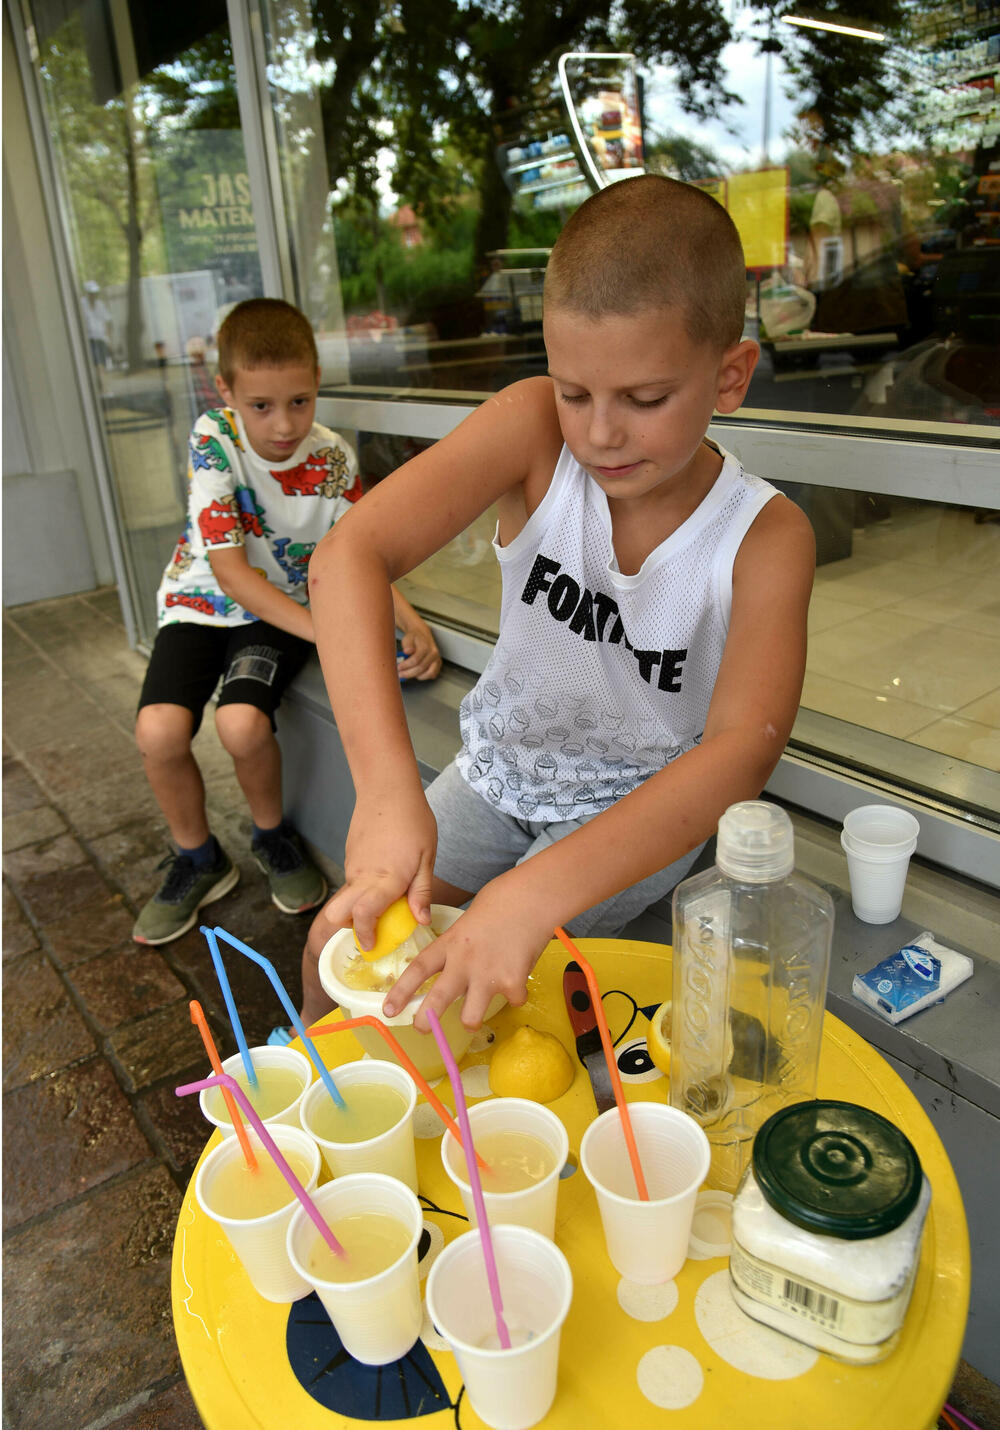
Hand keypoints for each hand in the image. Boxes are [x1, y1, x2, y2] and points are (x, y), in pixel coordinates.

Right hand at [312, 784, 437, 950]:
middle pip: (338, 913)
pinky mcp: (350, 855)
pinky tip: (383, 872)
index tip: (372, 945)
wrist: (387, 788)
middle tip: (372, 928)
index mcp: (386, 879)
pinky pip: (351, 880)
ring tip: (386, 896)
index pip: (365, 916)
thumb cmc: (413, 820)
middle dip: (349, 927)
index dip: (365, 935)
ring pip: (347, 896)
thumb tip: (421, 921)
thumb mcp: (427, 857)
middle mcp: (363, 876)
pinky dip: (362, 886)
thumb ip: (421, 892)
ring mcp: (353, 866)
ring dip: (360, 905)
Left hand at [382, 879, 548, 1029]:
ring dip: (472, 1019)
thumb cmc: (501, 903)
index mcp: (450, 944)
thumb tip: (451, 968)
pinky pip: (512, 1002)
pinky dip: (516, 996)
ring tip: (477, 1010)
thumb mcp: (466, 922)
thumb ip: (456, 947)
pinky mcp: (513, 983)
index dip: (400, 993)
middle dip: (425, 1022)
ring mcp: (488, 975)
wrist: (532, 899)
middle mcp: (464, 962)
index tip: (387, 1011)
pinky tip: (518, 979)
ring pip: (470, 1018)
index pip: (417, 970)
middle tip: (421, 1030)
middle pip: (437, 1000)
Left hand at [396, 621, 441, 681]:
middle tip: (400, 674)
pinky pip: (432, 675)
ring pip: (428, 674)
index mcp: (426, 647)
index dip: (406, 665)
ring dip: (416, 676)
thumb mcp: (408, 638)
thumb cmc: (414, 638)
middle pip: (421, 668)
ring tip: (407, 674)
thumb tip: (407, 651)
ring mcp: (437, 659)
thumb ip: (407, 644)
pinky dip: (424, 676)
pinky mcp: (438, 664)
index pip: (415, 660)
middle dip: (408, 673)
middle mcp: (433, 654)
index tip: (398, 667)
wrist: (422, 634)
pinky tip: (416, 674)